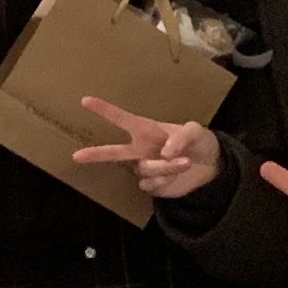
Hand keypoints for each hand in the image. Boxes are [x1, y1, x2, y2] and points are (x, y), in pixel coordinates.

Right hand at [72, 92, 223, 202]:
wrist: (211, 168)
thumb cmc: (200, 142)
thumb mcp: (196, 132)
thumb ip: (181, 136)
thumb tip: (164, 152)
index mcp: (147, 130)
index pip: (122, 119)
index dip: (104, 110)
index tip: (85, 101)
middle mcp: (141, 149)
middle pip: (114, 153)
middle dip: (95, 155)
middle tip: (76, 157)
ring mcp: (145, 168)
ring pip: (144, 170)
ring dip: (165, 167)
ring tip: (185, 162)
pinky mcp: (152, 185)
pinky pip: (150, 185)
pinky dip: (166, 181)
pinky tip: (176, 176)